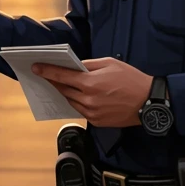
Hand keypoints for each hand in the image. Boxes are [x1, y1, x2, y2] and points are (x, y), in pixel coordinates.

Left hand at [33, 57, 152, 127]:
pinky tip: (78, 95)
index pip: (62, 76)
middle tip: (45, 75)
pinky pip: (80, 110)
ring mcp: (91, 112)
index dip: (47, 71)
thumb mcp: (110, 64)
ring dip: (65, 92)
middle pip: (63, 89)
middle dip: (53, 81)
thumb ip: (89, 65)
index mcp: (90, 83)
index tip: (36, 68)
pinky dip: (77, 102)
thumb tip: (73, 66)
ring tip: (62, 84)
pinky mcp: (96, 121)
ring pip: (71, 101)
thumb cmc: (131, 79)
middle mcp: (88, 100)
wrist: (148, 102)